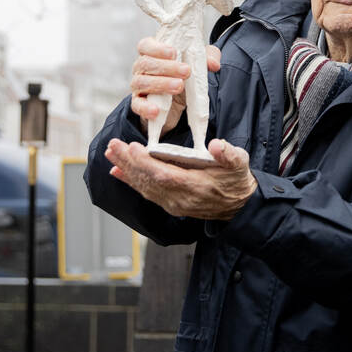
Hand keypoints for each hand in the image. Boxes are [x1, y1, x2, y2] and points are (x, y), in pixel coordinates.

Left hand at [105, 137, 257, 219]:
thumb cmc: (236, 180)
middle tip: (113, 146)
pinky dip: (131, 182)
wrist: (239, 206)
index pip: (164, 176)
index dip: (146, 163)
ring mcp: (174, 204)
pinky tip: (118, 172)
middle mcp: (180, 199)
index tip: (132, 147)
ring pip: (145, 187)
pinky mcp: (170, 204)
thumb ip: (228, 154)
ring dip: (127, 170)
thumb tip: (216, 144)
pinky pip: (147, 193)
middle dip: (129, 163)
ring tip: (112, 154)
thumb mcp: (239, 163)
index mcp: (195, 187)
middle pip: (149, 181)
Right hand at [129, 37, 220, 135]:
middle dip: (166, 67)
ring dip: (161, 84)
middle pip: (145, 63)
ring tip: (179, 86)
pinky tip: (156, 110)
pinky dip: (145, 108)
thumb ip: (207, 57)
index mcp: (151, 52)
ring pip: (142, 82)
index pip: (146, 45)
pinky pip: (137, 105)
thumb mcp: (197, 62)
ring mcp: (138, 86)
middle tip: (186, 71)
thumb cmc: (183, 73)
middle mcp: (141, 67)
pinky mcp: (138, 103)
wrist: (178, 100)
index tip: (174, 52)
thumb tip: (214, 64)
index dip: (157, 48)